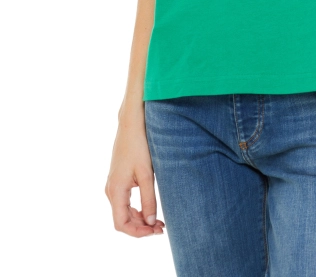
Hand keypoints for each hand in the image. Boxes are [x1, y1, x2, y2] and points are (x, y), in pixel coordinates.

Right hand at [105, 118, 164, 237]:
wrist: (131, 124)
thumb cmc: (139, 146)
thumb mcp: (147, 174)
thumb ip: (149, 199)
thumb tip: (151, 222)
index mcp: (116, 190)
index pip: (122, 224)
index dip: (138, 232)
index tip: (155, 232)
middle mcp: (111, 190)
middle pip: (123, 219)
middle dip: (141, 226)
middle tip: (162, 227)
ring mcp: (113, 184)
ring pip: (124, 211)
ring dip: (140, 218)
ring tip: (159, 220)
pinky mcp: (118, 179)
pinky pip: (125, 201)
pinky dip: (137, 209)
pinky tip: (150, 208)